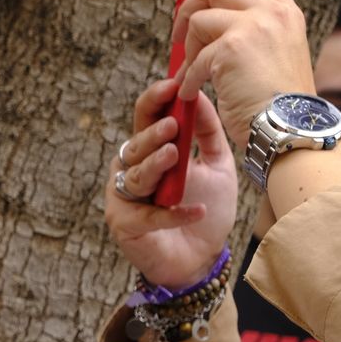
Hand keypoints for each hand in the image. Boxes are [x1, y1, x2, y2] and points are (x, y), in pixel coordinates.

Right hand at [106, 79, 237, 286]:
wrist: (203, 258)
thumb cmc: (206, 209)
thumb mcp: (216, 165)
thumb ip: (208, 133)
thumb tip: (201, 95)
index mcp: (150, 151)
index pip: (145, 118)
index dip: (154, 100)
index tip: (172, 83)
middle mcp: (131, 171)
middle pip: (135, 145)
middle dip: (152, 135)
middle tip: (171, 126)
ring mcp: (124, 198)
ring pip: (135, 176)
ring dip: (155, 167)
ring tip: (174, 157)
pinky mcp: (125, 225)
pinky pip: (147, 214)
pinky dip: (172, 213)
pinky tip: (196, 212)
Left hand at [175, 0, 316, 145]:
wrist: (288, 127)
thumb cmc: (279, 103)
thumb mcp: (277, 55)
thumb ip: (255, 34)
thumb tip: (213, 24)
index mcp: (286, 13)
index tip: (205, 4)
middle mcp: (272, 12)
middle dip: (191, 9)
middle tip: (179, 35)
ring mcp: (253, 25)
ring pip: (200, 19)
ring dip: (189, 50)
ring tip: (191, 74)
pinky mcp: (231, 46)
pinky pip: (194, 58)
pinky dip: (188, 79)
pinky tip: (190, 94)